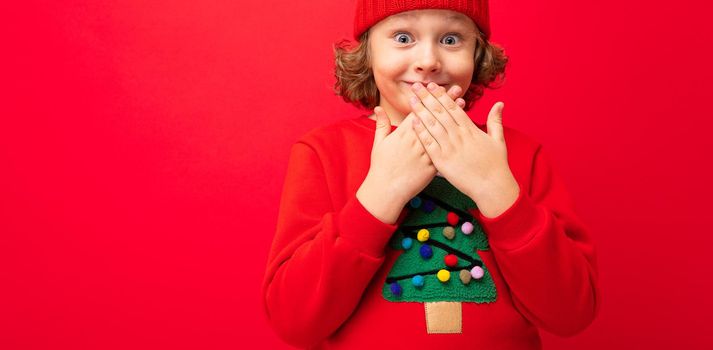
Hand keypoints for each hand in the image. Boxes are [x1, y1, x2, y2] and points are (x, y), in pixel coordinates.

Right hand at [356, 86, 465, 223]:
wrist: (386, 191)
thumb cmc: (381, 167)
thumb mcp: (379, 143)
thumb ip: (381, 124)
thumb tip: (377, 108)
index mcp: (402, 134)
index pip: (419, 111)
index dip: (429, 98)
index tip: (438, 88)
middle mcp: (415, 141)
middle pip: (433, 117)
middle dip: (445, 102)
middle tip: (457, 89)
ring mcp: (424, 154)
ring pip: (442, 131)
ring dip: (453, 117)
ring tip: (463, 105)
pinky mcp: (431, 167)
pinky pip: (445, 152)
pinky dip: (454, 139)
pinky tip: (463, 131)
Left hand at [408, 82, 519, 216]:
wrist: (492, 187)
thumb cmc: (496, 165)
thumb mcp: (498, 140)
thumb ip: (496, 120)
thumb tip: (500, 103)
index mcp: (471, 129)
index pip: (453, 108)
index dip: (441, 95)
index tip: (432, 86)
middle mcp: (459, 136)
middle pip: (440, 112)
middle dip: (427, 97)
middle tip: (417, 86)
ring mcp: (450, 148)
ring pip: (433, 125)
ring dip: (421, 111)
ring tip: (412, 100)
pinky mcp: (443, 161)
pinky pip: (429, 143)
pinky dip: (421, 132)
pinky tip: (413, 122)